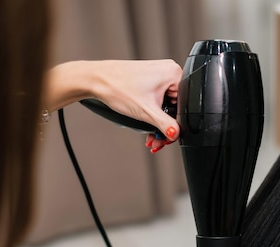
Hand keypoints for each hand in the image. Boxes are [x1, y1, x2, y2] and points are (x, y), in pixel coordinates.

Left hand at [44, 60, 181, 151]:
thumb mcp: (146, 112)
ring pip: (165, 106)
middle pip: (175, 108)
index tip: (167, 139)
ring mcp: (158, 75)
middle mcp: (168, 71)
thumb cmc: (117, 87)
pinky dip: (151, 114)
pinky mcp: (149, 79)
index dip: (176, 126)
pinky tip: (145, 124)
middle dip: (164, 127)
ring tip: (150, 137)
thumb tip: (176, 134)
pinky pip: (157, 101)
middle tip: (156, 141)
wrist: (96, 80)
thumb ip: (165, 125)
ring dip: (156, 123)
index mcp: (174, 73)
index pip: (184, 106)